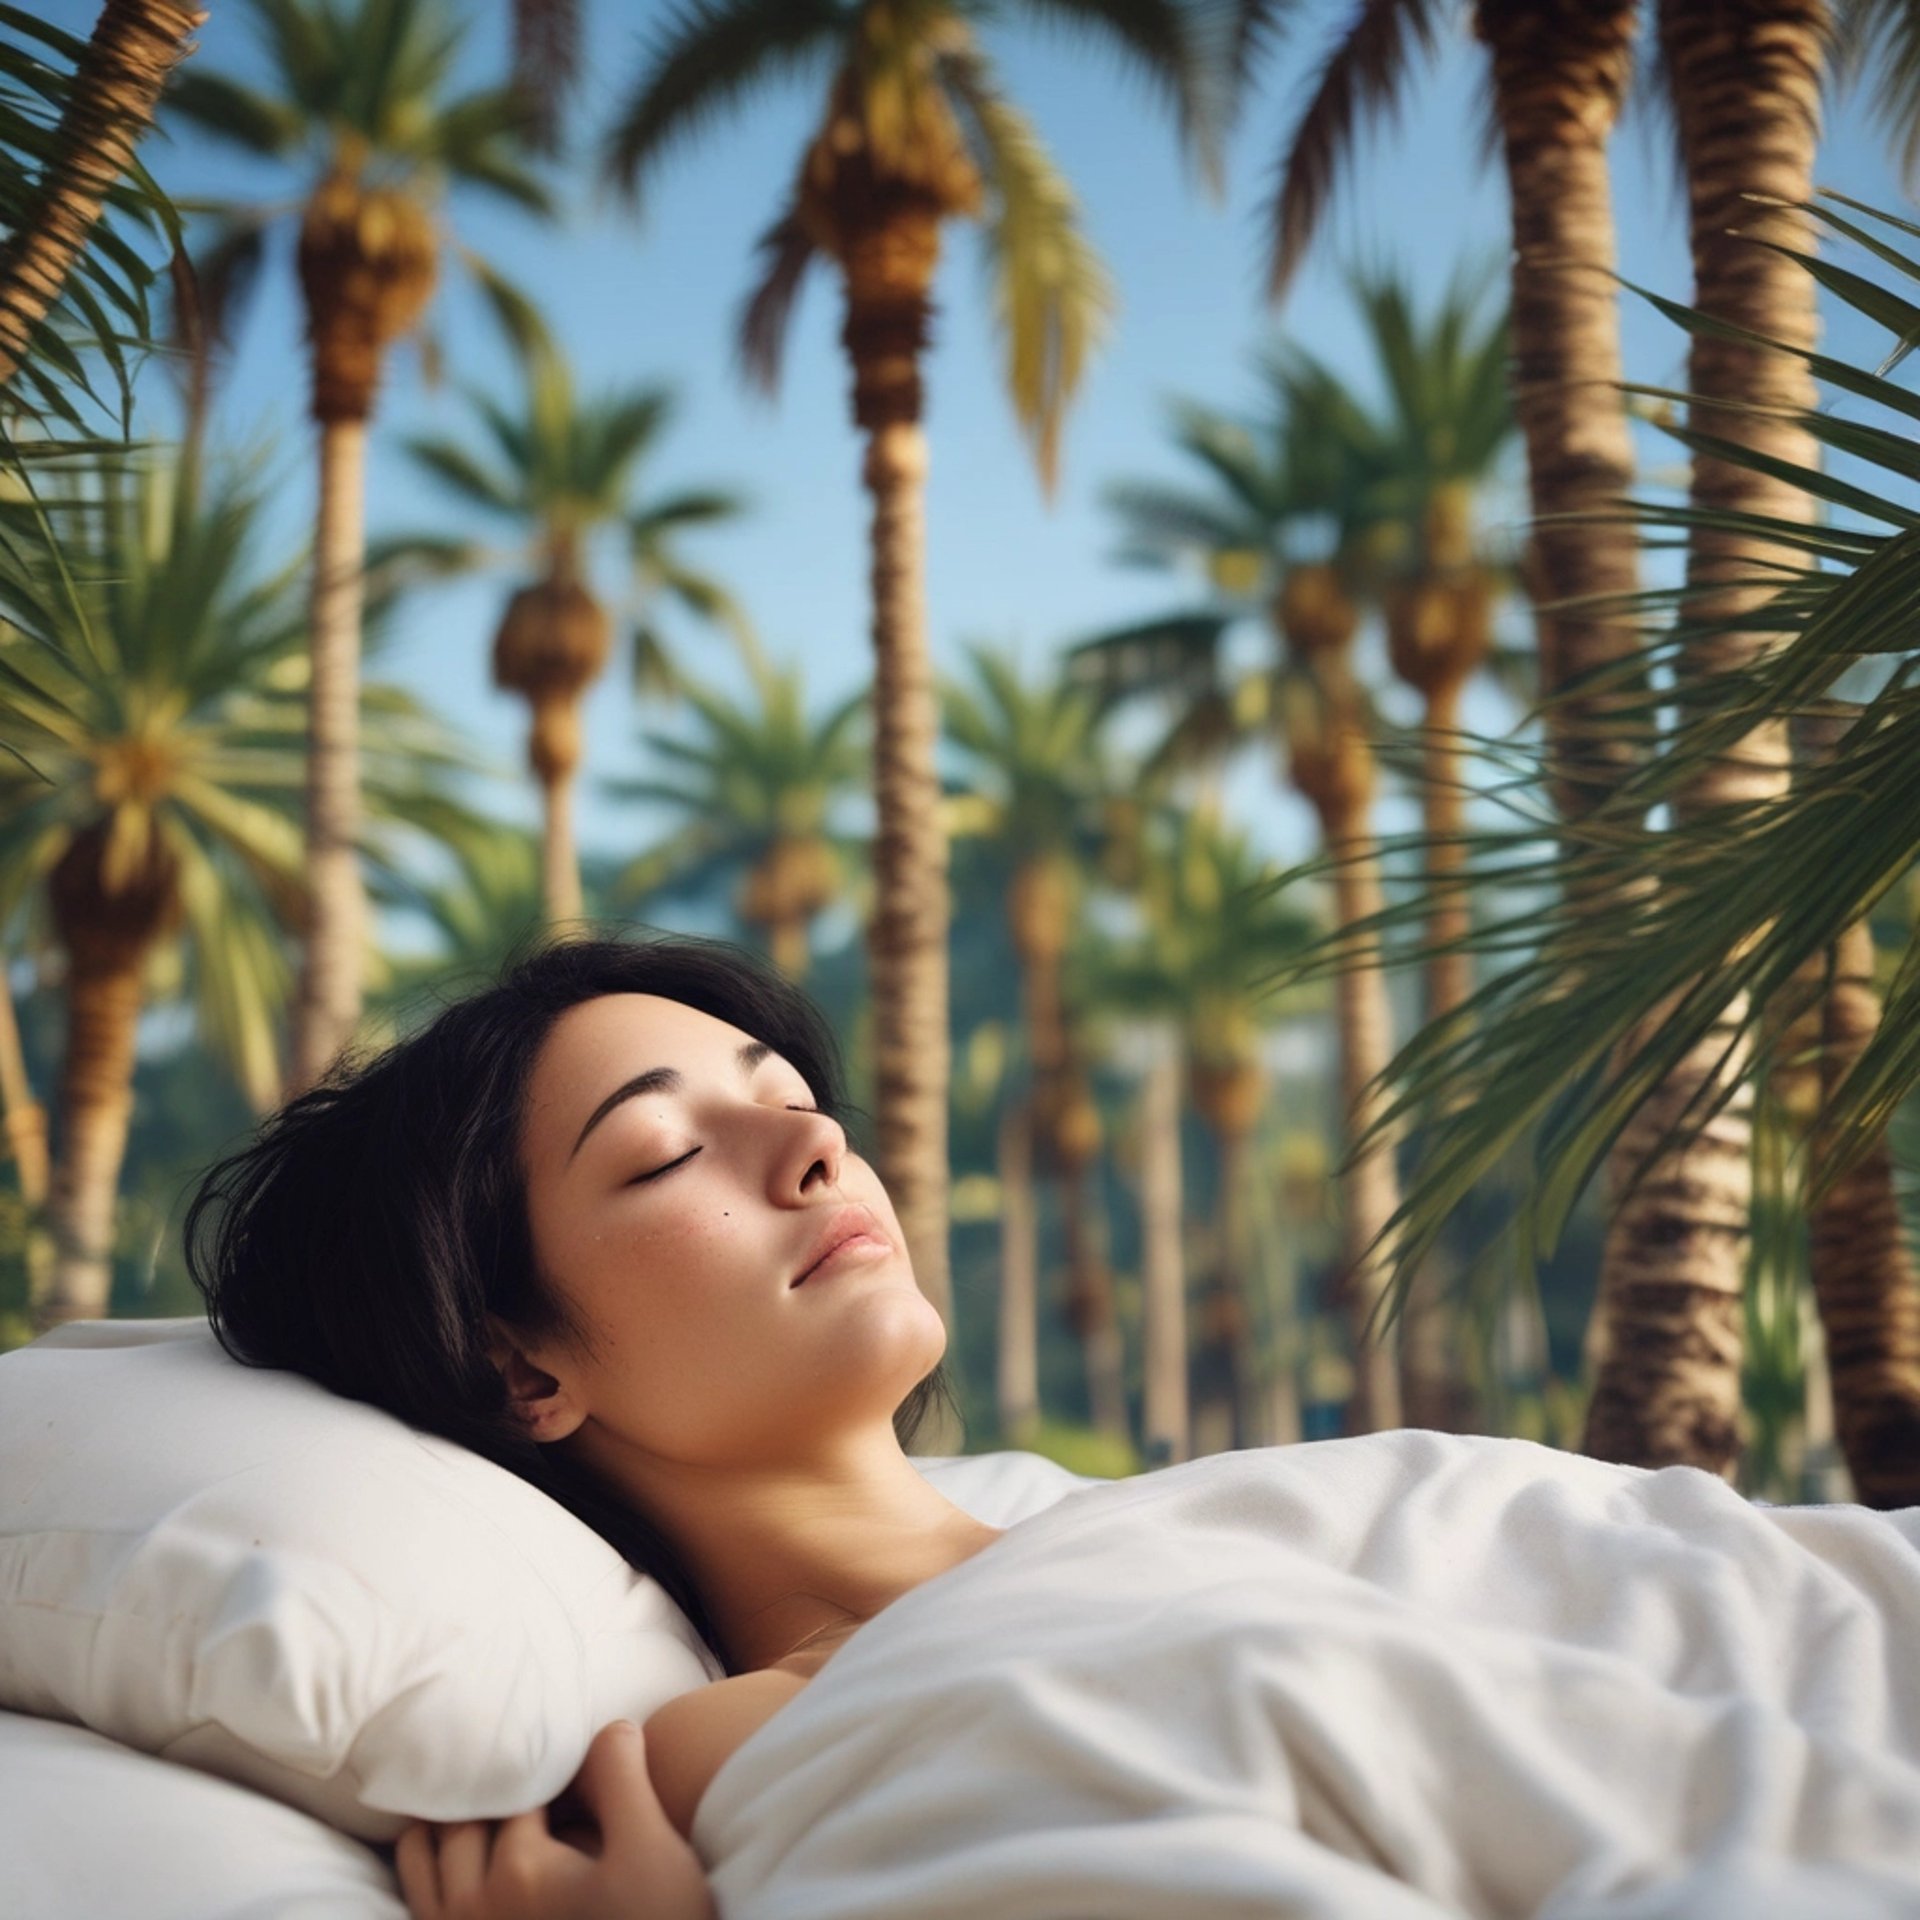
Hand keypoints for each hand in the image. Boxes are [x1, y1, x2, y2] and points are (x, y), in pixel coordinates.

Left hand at [395, 1720, 715, 1919]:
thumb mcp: (652, 1850)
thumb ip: (621, 1778)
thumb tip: (608, 1728)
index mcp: (518, 1871)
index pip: (513, 1785)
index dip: (542, 1762)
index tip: (565, 1756)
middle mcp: (476, 1907)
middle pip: (461, 1816)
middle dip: (489, 1786)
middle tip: (523, 1768)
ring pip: (424, 1856)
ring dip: (446, 1822)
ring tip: (488, 1801)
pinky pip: (424, 1901)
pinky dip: (429, 1865)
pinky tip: (462, 1855)